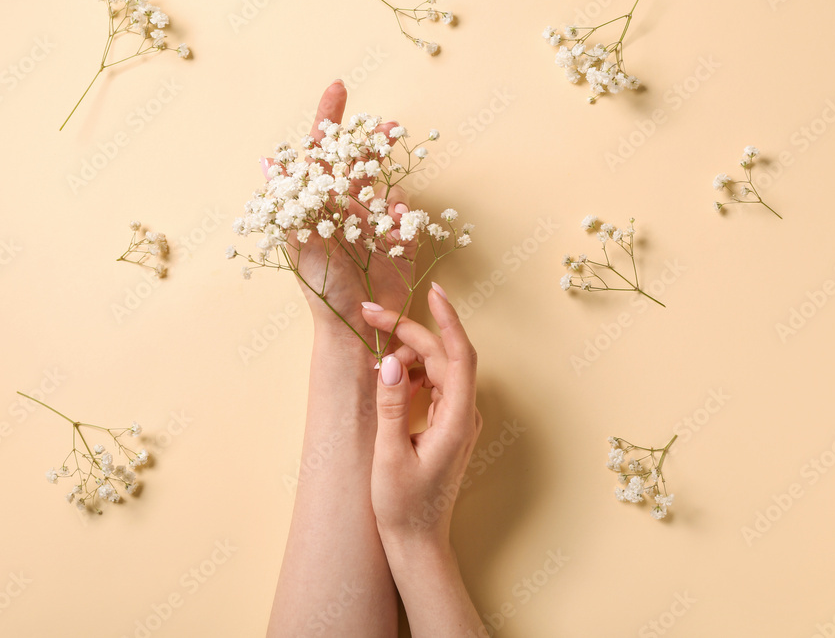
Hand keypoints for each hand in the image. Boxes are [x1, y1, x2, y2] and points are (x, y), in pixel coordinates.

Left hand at [264, 80, 414, 351]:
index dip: (329, 120)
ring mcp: (376, 225)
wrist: (354, 329)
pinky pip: (408, 217)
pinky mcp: (402, 244)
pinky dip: (405, 210)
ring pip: (387, 182)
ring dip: (393, 166)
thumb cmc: (321, 290)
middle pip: (361, 162)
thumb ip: (290, 203)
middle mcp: (348, 210)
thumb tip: (269, 162)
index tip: (339, 87)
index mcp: (322, 206)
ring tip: (399, 151)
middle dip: (373, 139)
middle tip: (388, 125)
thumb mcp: (298, 243)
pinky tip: (398, 212)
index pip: (323, 155)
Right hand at [361, 283, 481, 552]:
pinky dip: (410, 375)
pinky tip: (388, 379)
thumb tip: (389, 363)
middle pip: (442, 357)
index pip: (459, 355)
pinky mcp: (446, 426)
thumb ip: (392, 406)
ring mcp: (457, 420)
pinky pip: (433, 386)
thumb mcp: (390, 455)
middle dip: (409, 332)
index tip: (433, 291)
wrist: (418, 543)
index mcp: (456, 420)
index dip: (447, 319)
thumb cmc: (404, 507)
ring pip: (436, 369)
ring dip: (407, 355)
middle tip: (370, 315)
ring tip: (373, 359)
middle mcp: (463, 415)